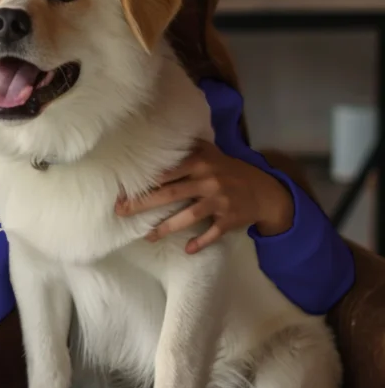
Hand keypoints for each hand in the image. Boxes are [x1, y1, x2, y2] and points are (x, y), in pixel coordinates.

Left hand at [114, 139, 293, 253]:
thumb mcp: (211, 154)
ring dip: (166, 227)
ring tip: (147, 236)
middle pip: (171, 193)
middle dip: (144, 203)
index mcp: (200, 163)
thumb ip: (187, 148)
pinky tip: (187, 249)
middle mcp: (208, 181)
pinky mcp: (229, 219)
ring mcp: (219, 201)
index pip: (167, 172)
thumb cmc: (230, 171)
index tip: (122, 188)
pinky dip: (201, 241)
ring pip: (189, 216)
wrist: (265, 191)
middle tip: (121, 211)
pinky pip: (213, 233)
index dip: (145, 181)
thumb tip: (156, 138)